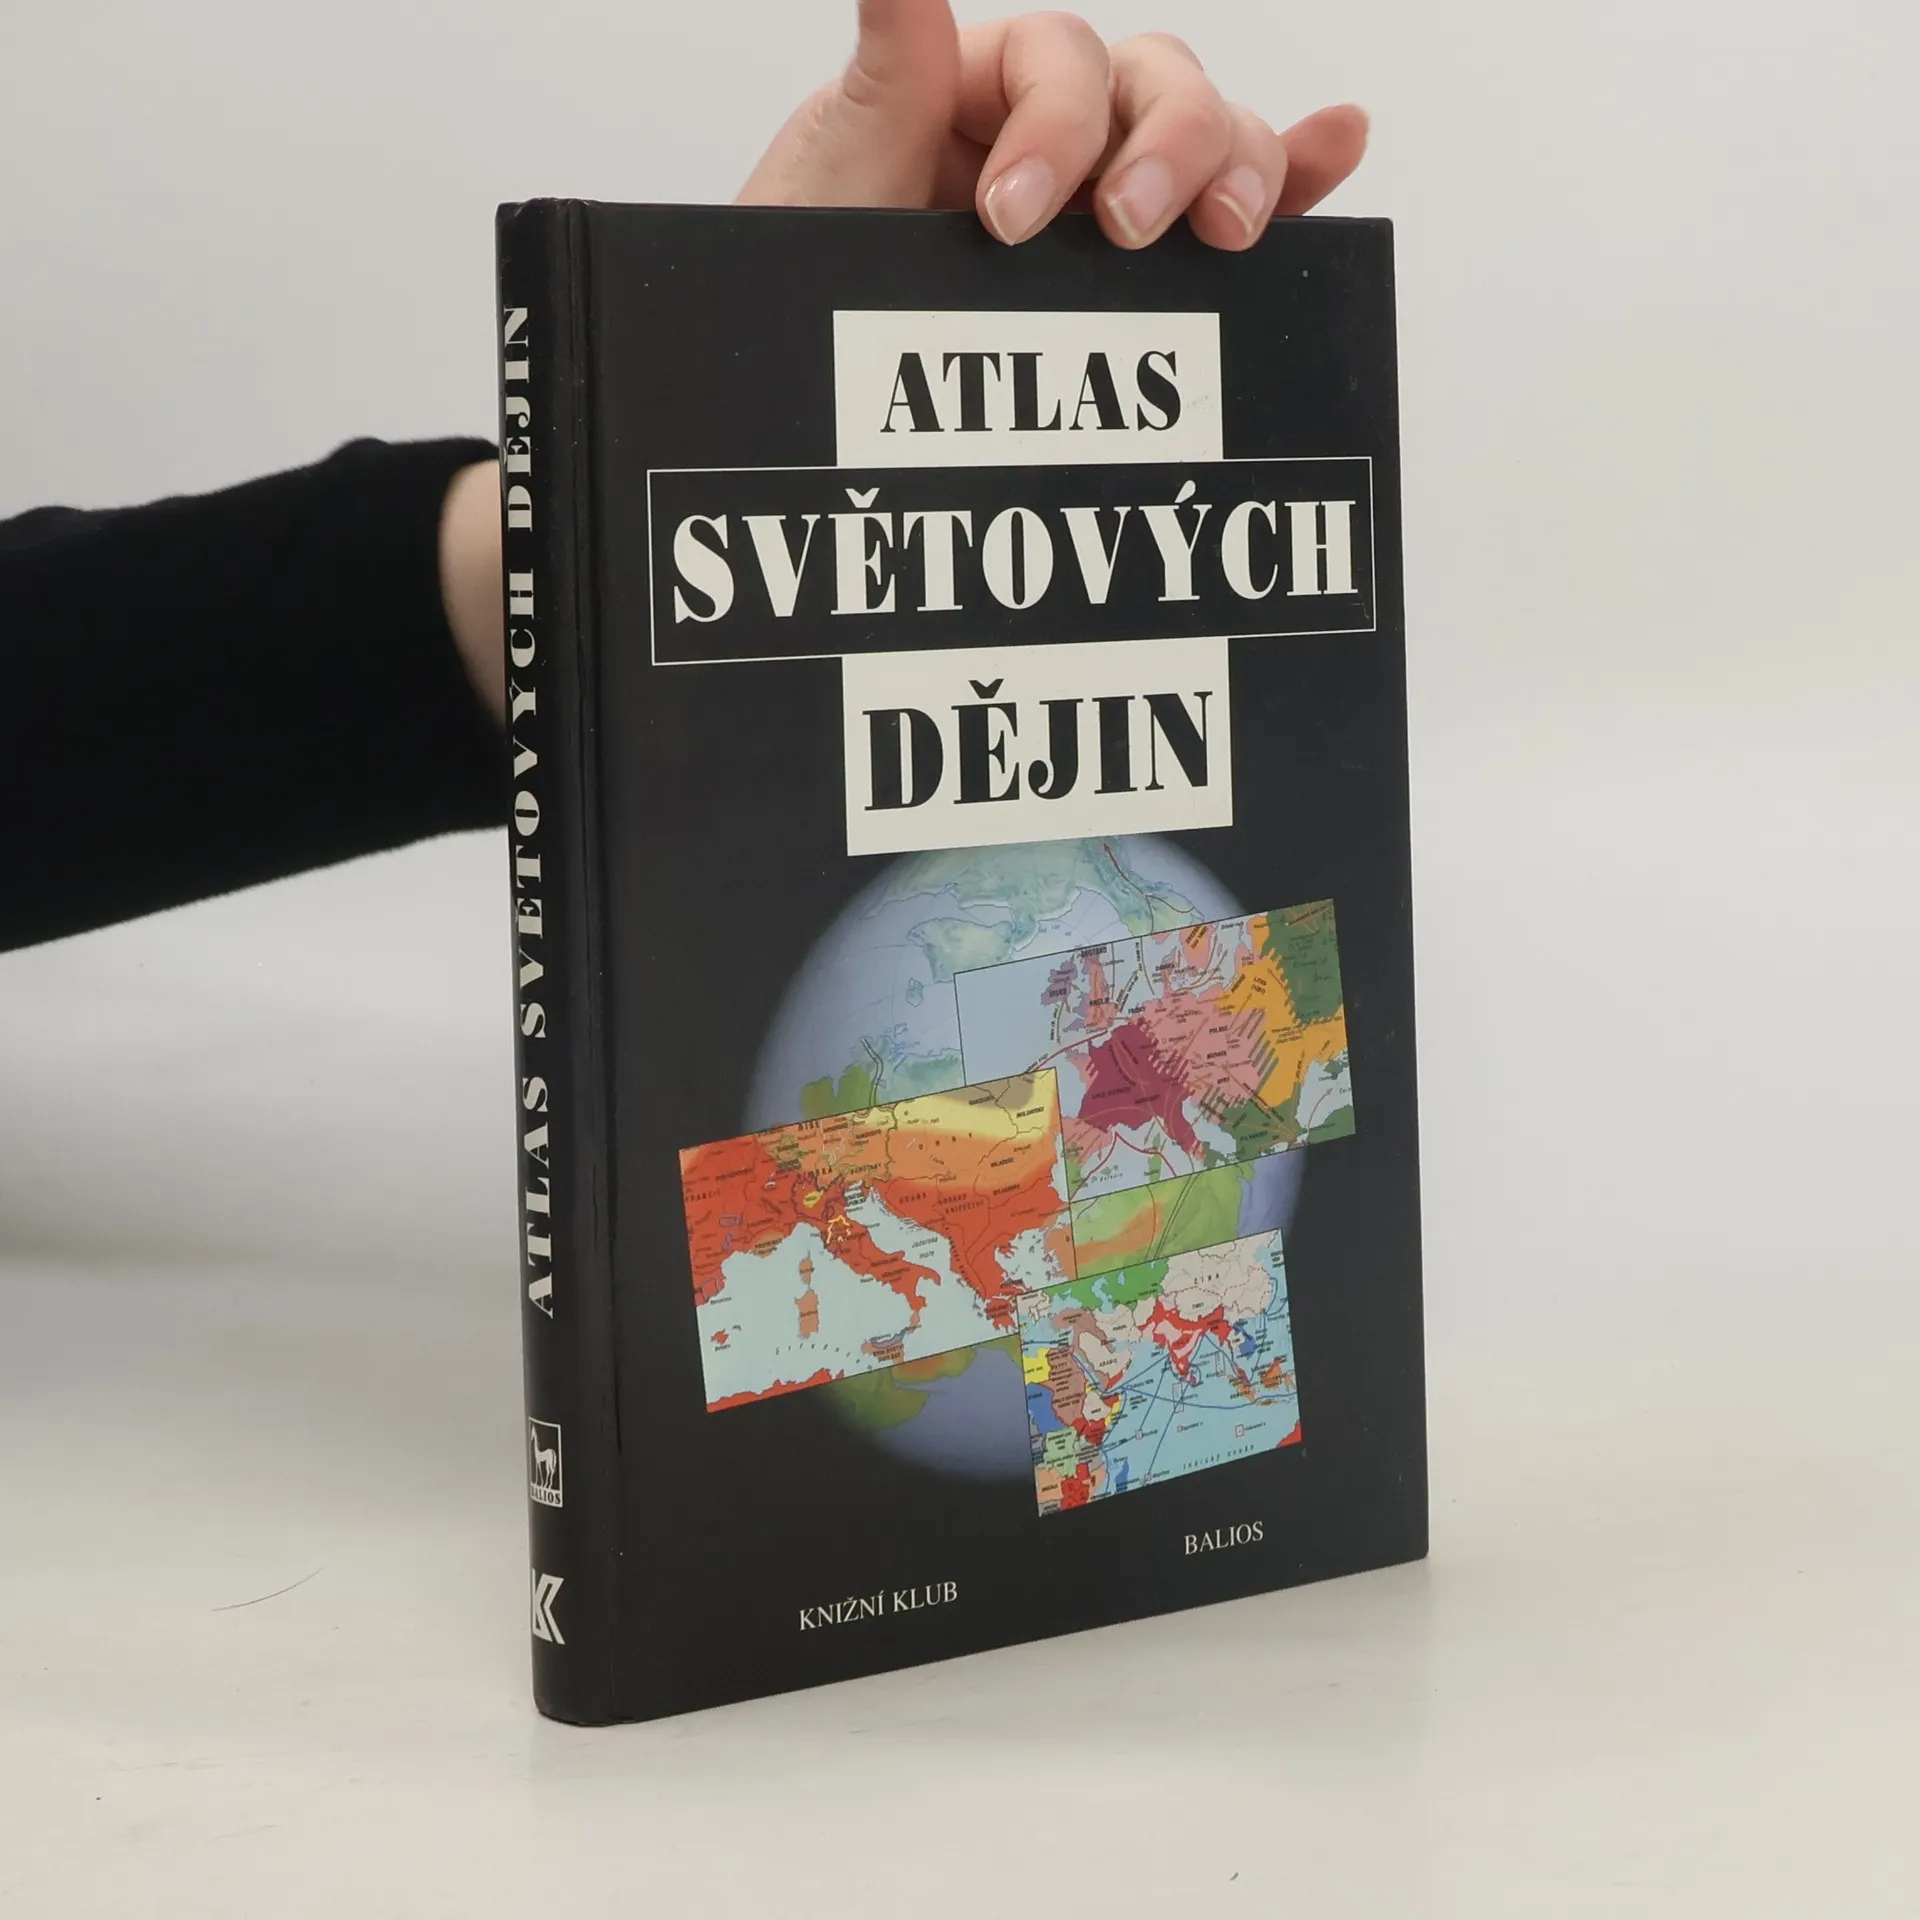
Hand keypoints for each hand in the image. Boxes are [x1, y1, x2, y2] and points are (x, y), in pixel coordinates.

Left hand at [739, 0, 1367, 248]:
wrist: (822, 397)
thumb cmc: (817, 277)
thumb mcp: (831, 183)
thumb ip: (886, 79)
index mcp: (980, 91)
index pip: (1059, 58)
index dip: (1054, 124)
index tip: (1009, 219)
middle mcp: (1058, 132)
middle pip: (1157, 83)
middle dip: (1162, 149)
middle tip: (1124, 232)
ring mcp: (1110, 195)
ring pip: (1207, 137)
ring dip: (1237, 167)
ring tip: (1229, 232)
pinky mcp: (1147, 267)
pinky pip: (1240, 203)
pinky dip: (1296, 173)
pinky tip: (1337, 146)